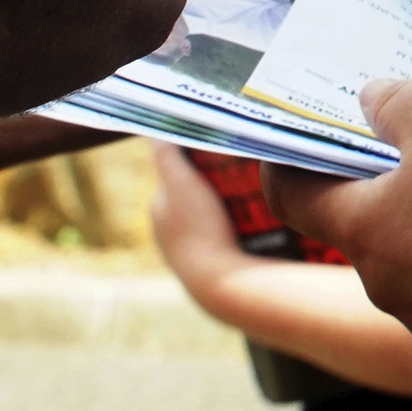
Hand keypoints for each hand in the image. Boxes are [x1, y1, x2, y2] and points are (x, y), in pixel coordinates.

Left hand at [148, 139, 247, 296]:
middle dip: (216, 176)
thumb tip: (153, 129)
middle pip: (196, 190)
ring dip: (229, 198)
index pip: (176, 170)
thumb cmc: (198, 228)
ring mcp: (191, 247)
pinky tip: (258, 217)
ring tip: (257, 187)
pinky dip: (236, 219)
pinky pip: (225, 230)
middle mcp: (169, 229)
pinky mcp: (212, 259)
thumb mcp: (180, 183)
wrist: (218, 281)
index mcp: (159, 207)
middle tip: (245, 161)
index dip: (196, 153)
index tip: (220, 140)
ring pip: (212, 211)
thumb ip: (167, 156)